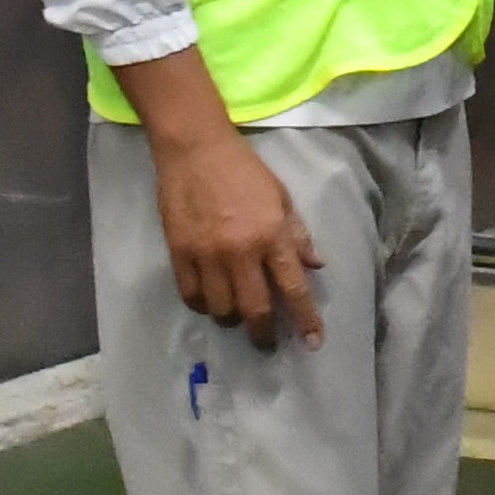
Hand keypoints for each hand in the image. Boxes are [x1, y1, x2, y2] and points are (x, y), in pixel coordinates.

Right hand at [152, 125, 323, 350]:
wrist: (196, 151)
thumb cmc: (245, 172)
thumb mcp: (282, 197)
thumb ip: (298, 235)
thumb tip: (316, 266)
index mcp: (272, 235)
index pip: (294, 288)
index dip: (305, 320)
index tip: (313, 343)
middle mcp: (241, 251)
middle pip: (255, 309)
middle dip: (264, 334)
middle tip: (268, 343)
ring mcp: (207, 255)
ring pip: (221, 310)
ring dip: (232, 319)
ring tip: (238, 314)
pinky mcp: (179, 254)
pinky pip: (191, 296)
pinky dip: (203, 305)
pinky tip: (211, 301)